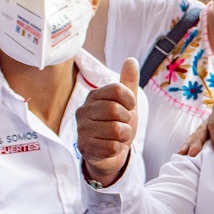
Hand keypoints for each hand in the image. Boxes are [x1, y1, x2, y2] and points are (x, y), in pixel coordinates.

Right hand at [76, 58, 137, 185]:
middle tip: (123, 125)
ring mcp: (82, 129)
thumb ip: (129, 83)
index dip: (130, 100)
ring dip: (124, 135)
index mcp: (94, 96)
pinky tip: (111, 146)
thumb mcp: (127, 103)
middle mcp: (83, 110)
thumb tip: (131, 60)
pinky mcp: (85, 147)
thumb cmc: (117, 124)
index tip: (131, 107)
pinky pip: (112, 146)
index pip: (116, 89)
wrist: (109, 153)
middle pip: (115, 110)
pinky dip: (118, 148)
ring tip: (118, 136)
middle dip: (127, 120)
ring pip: (116, 129)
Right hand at [183, 97, 213, 155]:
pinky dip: (193, 147)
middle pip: (203, 130)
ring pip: (198, 135)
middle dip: (196, 142)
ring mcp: (210, 126)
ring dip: (190, 145)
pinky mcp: (211, 135)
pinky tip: (185, 156)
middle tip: (192, 153)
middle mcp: (213, 117)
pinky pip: (201, 141)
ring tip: (182, 155)